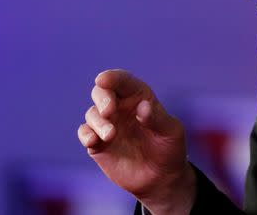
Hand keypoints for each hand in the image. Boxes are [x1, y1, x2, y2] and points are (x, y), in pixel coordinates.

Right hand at [78, 69, 195, 214]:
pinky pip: (85, 133)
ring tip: (111, 135)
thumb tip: (143, 107)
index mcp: (139, 97)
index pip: (123, 81)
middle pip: (102, 92)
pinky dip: (86, 134)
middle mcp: (120, 107)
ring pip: (92, 113)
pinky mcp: (98, 143)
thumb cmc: (169, 148)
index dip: (112, 78)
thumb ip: (157, 119)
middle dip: (102, 98)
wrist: (161, 178)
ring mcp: (108, 124)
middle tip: (109, 110)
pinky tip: (93, 141)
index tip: (103, 79)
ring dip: (98, 122)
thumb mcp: (171, 132)